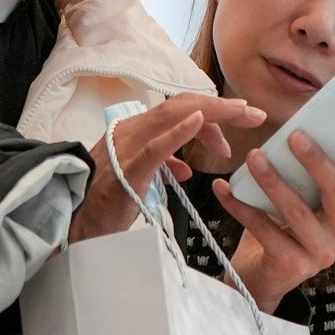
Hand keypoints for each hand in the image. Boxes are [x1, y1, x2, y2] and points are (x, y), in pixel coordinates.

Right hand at [68, 95, 263, 242]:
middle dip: (222, 107)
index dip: (213, 109)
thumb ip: (163, 165)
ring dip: (212, 113)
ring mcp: (126, 146)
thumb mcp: (141, 177)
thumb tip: (186, 166)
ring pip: (172, 116)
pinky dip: (179, 132)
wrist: (79, 228)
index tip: (243, 115)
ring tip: (242, 115)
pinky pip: (155, 146)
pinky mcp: (126, 169)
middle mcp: (130, 130)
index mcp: (135, 130)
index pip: (179, 110)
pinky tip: (200, 121)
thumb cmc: (108, 204)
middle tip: (255, 114)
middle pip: (181, 106)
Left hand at [223, 128, 334, 309]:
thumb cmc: (281, 230)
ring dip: (273, 180)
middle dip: (316, 160)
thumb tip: (293, 132)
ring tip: (253, 157)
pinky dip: (239, 205)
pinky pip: (263, 229)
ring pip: (297, 210)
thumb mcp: (300, 202)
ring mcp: (319, 252)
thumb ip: (304, 176)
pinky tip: (223, 188)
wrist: (260, 279)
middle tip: (295, 136)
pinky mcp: (291, 265)